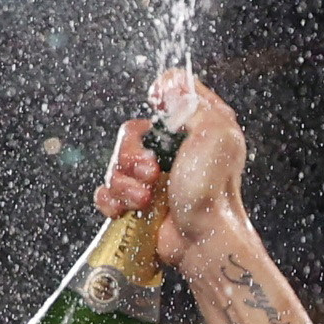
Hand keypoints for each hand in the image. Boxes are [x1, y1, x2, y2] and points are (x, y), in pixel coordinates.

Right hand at [98, 68, 247, 270]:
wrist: (202, 239)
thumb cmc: (212, 189)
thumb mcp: (215, 133)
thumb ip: (192, 103)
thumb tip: (168, 85)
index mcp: (200, 125)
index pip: (173, 90)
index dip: (160, 94)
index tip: (157, 106)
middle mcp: (176, 147)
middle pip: (131, 131)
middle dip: (131, 154)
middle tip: (150, 173)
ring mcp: (156, 176)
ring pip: (116, 162)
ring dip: (124, 182)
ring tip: (144, 199)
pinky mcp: (139, 201)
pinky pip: (108, 190)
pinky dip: (112, 199)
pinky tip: (125, 209)